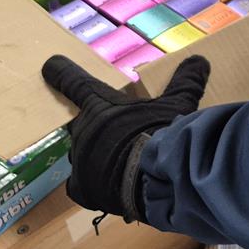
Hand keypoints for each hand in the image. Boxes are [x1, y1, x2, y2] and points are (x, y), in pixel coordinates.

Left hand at [41, 54, 210, 221]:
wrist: (155, 180)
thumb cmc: (161, 135)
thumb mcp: (178, 105)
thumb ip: (186, 82)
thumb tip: (199, 60)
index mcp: (100, 105)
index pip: (75, 83)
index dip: (61, 72)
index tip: (49, 64)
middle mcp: (82, 130)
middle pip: (80, 124)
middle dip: (94, 127)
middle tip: (115, 134)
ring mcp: (79, 160)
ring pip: (83, 154)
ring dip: (98, 155)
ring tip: (122, 163)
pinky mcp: (80, 188)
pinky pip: (81, 184)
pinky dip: (94, 184)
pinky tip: (111, 186)